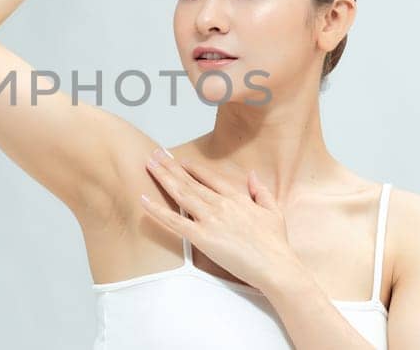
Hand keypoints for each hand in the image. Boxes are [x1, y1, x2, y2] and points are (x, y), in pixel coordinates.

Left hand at [138, 148, 306, 293]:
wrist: (276, 266)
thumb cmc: (276, 244)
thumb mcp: (273, 211)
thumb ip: (261, 191)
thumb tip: (251, 175)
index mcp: (237, 198)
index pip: (210, 178)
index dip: (193, 168)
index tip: (180, 160)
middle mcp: (221, 204)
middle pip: (190, 182)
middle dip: (171, 166)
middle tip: (155, 154)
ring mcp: (210, 219)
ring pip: (181, 194)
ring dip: (163, 178)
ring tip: (148, 165)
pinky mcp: (202, 237)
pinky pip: (174, 221)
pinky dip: (157, 210)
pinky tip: (143, 199)